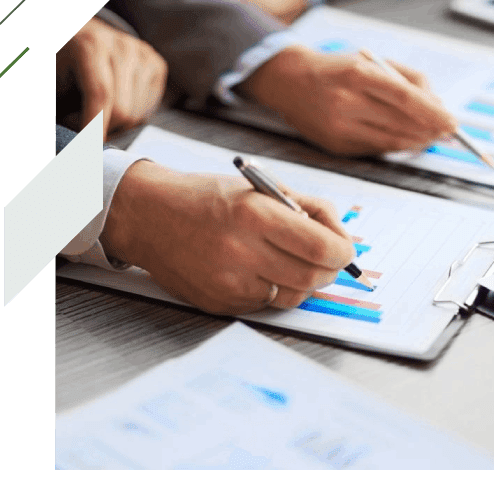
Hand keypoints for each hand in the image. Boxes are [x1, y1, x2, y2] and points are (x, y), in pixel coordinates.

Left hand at [56, 17, 167, 138]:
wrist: (80, 36)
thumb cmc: (59, 64)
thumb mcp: (45, 80)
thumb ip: (50, 106)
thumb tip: (60, 139)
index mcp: (90, 45)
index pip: (101, 94)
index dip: (94, 127)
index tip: (88, 153)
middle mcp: (122, 46)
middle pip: (123, 110)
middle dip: (101, 128)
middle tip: (81, 126)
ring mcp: (143, 55)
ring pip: (137, 115)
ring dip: (115, 124)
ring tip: (96, 112)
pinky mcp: (156, 65)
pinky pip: (148, 110)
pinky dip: (131, 117)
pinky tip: (116, 104)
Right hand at [100, 161, 355, 314]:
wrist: (147, 216)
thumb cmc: (207, 197)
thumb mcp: (259, 187)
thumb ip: (306, 208)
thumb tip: (342, 236)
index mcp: (255, 215)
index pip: (323, 247)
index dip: (344, 251)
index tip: (345, 249)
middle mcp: (241, 252)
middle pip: (314, 277)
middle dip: (330, 269)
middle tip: (327, 258)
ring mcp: (229, 283)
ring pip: (294, 297)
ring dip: (305, 282)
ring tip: (292, 262)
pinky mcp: (220, 304)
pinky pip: (266, 305)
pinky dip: (276, 291)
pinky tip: (262, 271)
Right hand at [243, 45, 456, 155]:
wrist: (289, 82)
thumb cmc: (337, 69)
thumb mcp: (370, 61)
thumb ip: (407, 78)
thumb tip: (438, 106)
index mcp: (357, 74)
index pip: (404, 97)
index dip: (433, 113)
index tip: (452, 123)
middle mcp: (346, 102)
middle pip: (400, 123)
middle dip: (430, 131)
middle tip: (448, 132)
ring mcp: (339, 127)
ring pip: (391, 142)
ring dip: (417, 142)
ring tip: (432, 137)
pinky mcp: (336, 146)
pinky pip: (377, 149)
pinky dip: (396, 145)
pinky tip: (406, 139)